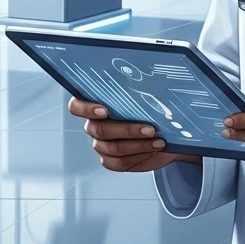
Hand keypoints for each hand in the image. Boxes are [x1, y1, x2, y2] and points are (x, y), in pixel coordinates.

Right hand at [68, 97, 202, 172]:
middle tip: (150, 128)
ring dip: (138, 145)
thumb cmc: (155, 109)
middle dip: (127, 130)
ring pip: (112, 148)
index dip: (85, 109)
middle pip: (99, 130)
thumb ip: (143, 88)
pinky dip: (138, 156)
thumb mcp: (151, 95)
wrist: (168, 132)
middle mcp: (95, 125)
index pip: (76, 106)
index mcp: (97, 105)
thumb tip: (150, 80)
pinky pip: (119, 163)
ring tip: (158, 140)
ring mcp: (101, 145)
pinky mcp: (111, 160)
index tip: (104, 110)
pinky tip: (153, 149)